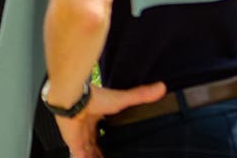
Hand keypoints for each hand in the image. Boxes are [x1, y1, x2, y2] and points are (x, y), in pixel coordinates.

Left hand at [52, 82, 166, 157]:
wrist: (73, 99)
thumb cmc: (96, 98)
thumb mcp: (122, 99)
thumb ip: (140, 96)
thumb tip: (162, 87)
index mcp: (96, 117)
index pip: (102, 132)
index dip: (109, 140)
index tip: (116, 146)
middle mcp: (87, 127)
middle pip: (94, 144)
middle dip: (100, 153)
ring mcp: (79, 136)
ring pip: (88, 152)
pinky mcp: (74, 143)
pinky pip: (79, 157)